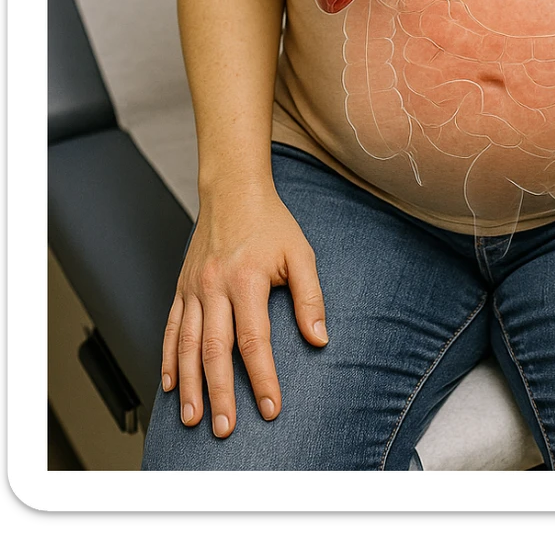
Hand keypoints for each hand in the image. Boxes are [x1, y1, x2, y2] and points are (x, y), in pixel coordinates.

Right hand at [161, 185, 327, 437]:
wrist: (232, 190)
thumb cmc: (270, 223)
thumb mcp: (300, 253)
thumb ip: (310, 297)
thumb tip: (319, 338)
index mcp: (246, 279)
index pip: (255, 339)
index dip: (263, 377)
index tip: (271, 408)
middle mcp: (215, 286)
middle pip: (215, 350)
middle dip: (219, 393)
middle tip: (225, 428)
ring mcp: (193, 288)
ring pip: (188, 345)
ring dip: (189, 385)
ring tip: (193, 418)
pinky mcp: (181, 288)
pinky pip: (171, 329)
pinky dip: (169, 359)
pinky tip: (169, 385)